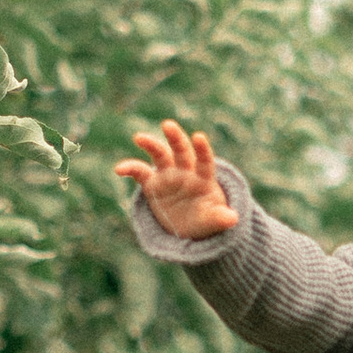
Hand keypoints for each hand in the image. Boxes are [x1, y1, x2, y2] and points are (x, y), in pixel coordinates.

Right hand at [112, 119, 237, 238]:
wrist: (189, 227)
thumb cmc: (206, 220)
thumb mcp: (214, 221)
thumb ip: (221, 218)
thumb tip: (233, 219)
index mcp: (204, 179)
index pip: (205, 161)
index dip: (202, 150)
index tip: (199, 137)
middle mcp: (185, 172)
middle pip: (181, 151)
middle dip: (175, 138)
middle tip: (168, 125)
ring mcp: (168, 175)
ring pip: (160, 155)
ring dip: (151, 144)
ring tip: (139, 137)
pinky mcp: (152, 184)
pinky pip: (140, 172)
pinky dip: (130, 168)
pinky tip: (119, 169)